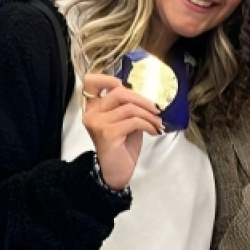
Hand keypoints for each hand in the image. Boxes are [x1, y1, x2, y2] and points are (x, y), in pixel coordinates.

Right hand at [81, 72, 163, 189]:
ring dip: (149, 114)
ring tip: (158, 122)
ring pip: (129, 107)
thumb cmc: (122, 145)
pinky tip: (154, 131)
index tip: (129, 85)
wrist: (117, 172)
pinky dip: (148, 124)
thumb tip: (144, 91)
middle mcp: (92, 113)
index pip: (91, 81)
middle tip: (156, 109)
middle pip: (119, 92)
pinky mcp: (108, 133)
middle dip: (142, 99)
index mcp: (93, 107)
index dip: (109, 78)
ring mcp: (98, 123)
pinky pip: (134, 121)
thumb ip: (126, 104)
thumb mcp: (124, 120)